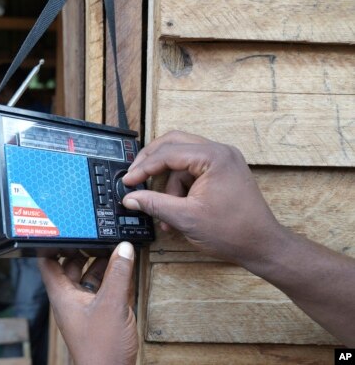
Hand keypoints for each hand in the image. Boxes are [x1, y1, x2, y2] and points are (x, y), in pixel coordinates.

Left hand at [38, 242, 137, 364]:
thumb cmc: (101, 349)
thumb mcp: (112, 304)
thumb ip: (119, 274)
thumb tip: (124, 249)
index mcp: (62, 295)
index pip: (47, 262)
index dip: (51, 244)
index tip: (62, 229)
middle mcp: (70, 299)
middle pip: (71, 266)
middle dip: (84, 250)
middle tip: (97, 235)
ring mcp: (84, 308)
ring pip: (89, 278)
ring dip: (101, 265)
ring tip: (116, 249)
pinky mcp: (98, 316)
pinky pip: (102, 291)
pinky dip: (112, 280)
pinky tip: (124, 271)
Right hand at [122, 131, 281, 265]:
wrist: (262, 246)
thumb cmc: (233, 232)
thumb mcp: (186, 218)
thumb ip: (154, 204)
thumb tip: (130, 198)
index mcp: (213, 157)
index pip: (168, 153)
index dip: (143, 168)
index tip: (128, 182)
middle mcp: (220, 152)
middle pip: (173, 144)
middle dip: (152, 163)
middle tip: (134, 177)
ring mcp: (223, 161)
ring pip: (181, 161)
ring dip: (167, 183)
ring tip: (164, 212)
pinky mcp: (222, 172)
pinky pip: (192, 172)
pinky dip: (180, 189)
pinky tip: (176, 211)